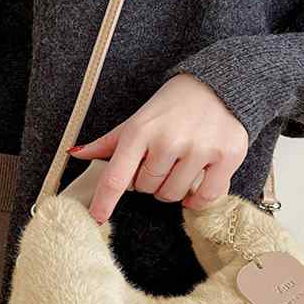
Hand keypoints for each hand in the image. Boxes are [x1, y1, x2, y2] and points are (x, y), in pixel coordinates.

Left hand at [68, 72, 248, 223]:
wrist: (220, 85)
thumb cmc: (172, 107)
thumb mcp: (138, 120)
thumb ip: (109, 143)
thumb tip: (76, 153)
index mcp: (140, 131)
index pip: (116, 176)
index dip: (104, 201)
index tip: (96, 218)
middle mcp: (168, 141)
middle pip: (146, 189)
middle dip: (149, 180)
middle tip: (162, 159)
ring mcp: (199, 149)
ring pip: (172, 195)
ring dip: (172, 188)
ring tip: (180, 164)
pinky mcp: (226, 156)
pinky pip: (203, 198)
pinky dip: (197, 198)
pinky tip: (196, 180)